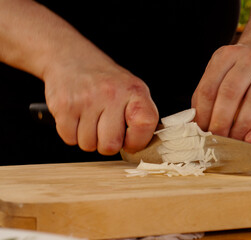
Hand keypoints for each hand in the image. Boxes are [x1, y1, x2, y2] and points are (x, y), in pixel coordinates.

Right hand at [43, 53, 158, 154]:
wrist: (70, 57)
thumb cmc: (104, 80)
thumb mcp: (131, 90)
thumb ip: (140, 116)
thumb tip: (142, 147)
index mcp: (134, 90)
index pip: (145, 125)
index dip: (137, 141)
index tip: (130, 140)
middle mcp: (112, 93)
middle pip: (111, 145)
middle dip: (107, 143)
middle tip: (104, 127)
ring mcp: (87, 99)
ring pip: (88, 145)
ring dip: (88, 138)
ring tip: (89, 118)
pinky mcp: (64, 106)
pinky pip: (70, 139)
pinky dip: (71, 133)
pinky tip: (76, 116)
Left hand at [191, 43, 250, 144]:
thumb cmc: (238, 72)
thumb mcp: (220, 74)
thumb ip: (207, 95)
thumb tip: (197, 125)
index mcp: (225, 56)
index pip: (209, 88)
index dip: (203, 113)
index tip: (201, 131)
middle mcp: (248, 59)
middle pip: (230, 93)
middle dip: (221, 121)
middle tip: (216, 139)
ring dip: (240, 127)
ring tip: (232, 141)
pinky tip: (250, 140)